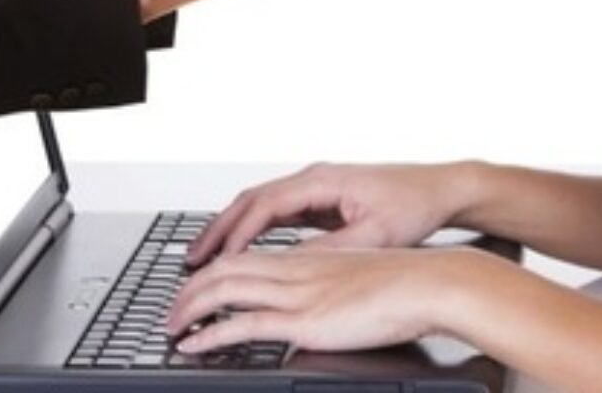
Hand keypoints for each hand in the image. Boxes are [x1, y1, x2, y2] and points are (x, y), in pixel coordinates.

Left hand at [166, 247, 480, 353]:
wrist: (431, 283)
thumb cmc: (407, 284)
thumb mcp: (359, 276)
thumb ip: (331, 285)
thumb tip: (316, 307)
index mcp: (308, 257)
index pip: (245, 256)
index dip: (213, 270)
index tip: (196, 287)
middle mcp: (296, 268)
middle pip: (224, 268)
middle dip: (188, 289)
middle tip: (170, 311)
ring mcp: (298, 293)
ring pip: (224, 291)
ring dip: (188, 309)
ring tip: (170, 327)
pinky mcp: (305, 321)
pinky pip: (243, 325)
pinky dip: (209, 335)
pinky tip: (192, 347)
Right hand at [185, 162, 471, 266]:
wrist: (441, 189)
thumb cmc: (415, 205)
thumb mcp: (374, 235)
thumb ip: (331, 250)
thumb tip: (292, 267)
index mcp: (323, 180)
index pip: (265, 205)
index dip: (237, 234)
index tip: (218, 260)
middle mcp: (315, 178)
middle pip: (252, 200)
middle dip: (219, 229)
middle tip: (191, 258)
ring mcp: (317, 187)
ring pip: (261, 206)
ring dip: (232, 229)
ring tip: (206, 256)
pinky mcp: (323, 200)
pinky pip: (276, 214)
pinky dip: (253, 231)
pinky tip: (241, 252)